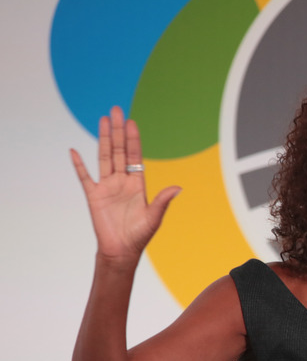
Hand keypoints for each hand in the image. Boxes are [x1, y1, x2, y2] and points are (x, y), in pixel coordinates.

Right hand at [70, 106, 180, 263]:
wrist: (121, 250)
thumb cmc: (139, 235)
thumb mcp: (154, 217)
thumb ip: (163, 201)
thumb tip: (178, 188)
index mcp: (137, 184)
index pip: (135, 156)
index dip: (133, 139)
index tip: (131, 122)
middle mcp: (122, 181)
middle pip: (119, 151)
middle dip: (118, 131)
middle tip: (116, 110)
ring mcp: (107, 187)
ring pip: (104, 157)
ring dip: (103, 139)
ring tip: (103, 120)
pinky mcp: (93, 196)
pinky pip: (85, 177)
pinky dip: (79, 164)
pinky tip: (74, 151)